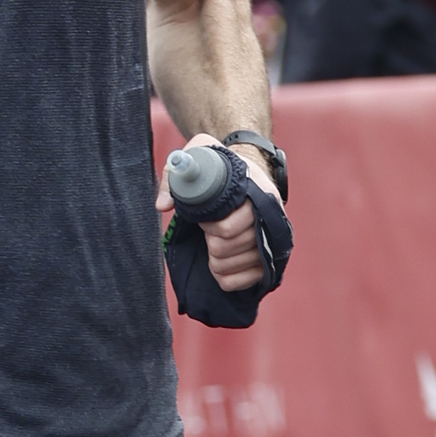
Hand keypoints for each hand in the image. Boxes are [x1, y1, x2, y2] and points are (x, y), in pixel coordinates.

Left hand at [158, 141, 290, 328]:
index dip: (210, 227)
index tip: (202, 219)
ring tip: (212, 247)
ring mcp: (272, 241)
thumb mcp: (198, 154)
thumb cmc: (220, 166)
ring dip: (217, 261)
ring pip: (237, 265)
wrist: (247, 173)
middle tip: (206, 232)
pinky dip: (227, 278)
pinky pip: (246, 282)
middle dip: (211, 243)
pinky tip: (219, 265)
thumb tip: (163, 205)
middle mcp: (271, 218)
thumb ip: (175, 175)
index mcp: (257, 193)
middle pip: (231, 247)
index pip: (229, 227)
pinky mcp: (269, 260)